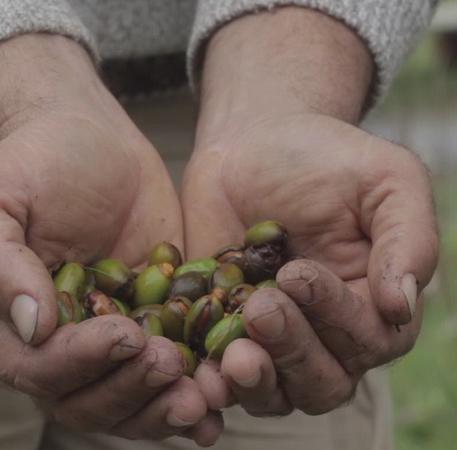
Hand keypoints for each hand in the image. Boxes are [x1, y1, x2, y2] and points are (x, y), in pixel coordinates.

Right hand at [0, 34, 220, 444]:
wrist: (86, 137)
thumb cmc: (29, 161)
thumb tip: (33, 326)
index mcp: (2, 325)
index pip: (35, 370)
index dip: (79, 363)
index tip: (124, 335)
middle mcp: (51, 345)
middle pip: (85, 400)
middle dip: (130, 390)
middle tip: (171, 362)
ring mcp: (104, 337)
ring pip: (128, 400)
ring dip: (164, 406)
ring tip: (204, 393)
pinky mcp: (150, 321)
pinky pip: (168, 370)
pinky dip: (193, 389)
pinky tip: (220, 397)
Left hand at [182, 8, 437, 415]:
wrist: (250, 146)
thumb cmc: (324, 159)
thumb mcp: (385, 181)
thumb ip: (408, 239)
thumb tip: (400, 306)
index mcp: (370, 304)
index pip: (367, 339)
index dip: (335, 316)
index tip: (295, 272)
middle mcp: (324, 334)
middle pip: (322, 381)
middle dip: (293, 350)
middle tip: (261, 306)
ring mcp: (270, 339)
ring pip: (274, 392)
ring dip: (255, 380)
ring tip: (231, 354)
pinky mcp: (221, 332)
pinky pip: (219, 375)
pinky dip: (210, 382)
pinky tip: (199, 371)